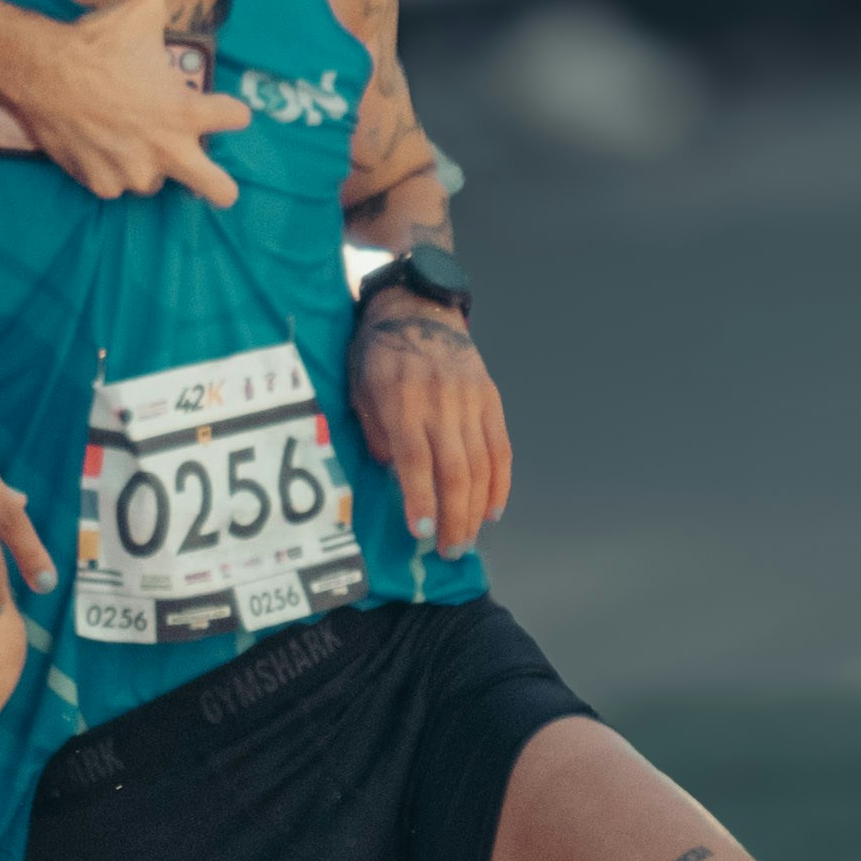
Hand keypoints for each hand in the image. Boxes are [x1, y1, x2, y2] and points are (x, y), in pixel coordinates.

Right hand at [14, 0, 247, 207]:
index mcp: (186, 111)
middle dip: (222, 188)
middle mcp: (166, 150)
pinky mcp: (101, 184)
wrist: (42, 71)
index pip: (235, 118)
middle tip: (221, 186)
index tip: (224, 108)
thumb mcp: (143, 11)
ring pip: (154, 181)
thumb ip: (163, 12)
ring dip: (148, 165)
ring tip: (130, 142)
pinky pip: (115, 183)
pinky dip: (110, 169)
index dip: (230, 110)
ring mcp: (133, 173)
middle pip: (217, 189)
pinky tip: (99, 146)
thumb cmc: (97, 43)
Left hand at [349, 294, 509, 558]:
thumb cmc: (378, 355)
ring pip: (482, 465)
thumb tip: (392, 474)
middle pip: (455, 470)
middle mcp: (441, 402)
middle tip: (449, 550)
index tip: (420, 532)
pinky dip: (500, 483)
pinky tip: (492, 511)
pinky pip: (501, 449)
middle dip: (453, 517)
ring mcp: (471, 400)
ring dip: (476, 509)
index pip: (416, 459)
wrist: (419, 310)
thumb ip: (375, 432)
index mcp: (403, 400)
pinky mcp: (491, 399)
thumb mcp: (360, 388)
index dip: (420, 499)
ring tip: (467, 539)